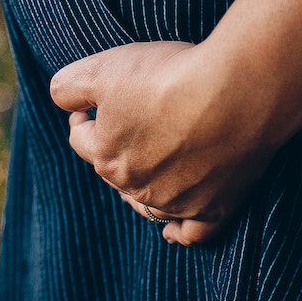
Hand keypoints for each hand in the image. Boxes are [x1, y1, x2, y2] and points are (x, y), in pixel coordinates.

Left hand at [47, 41, 274, 245]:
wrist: (237, 90)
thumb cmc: (170, 76)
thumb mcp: (103, 67)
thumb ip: (68, 87)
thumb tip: (63, 101)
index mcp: (106, 156)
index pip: (80, 139)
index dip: (83, 118)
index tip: (91, 106)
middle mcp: (137, 187)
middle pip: (114, 173)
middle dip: (114, 151)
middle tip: (129, 126)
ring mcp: (176, 201)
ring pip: (146, 204)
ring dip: (140, 189)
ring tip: (145, 171)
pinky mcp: (215, 207)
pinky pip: (192, 232)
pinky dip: (179, 231)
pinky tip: (172, 232)